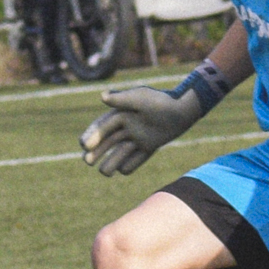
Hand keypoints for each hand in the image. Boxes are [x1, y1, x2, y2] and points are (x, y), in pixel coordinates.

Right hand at [79, 66, 228, 175]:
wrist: (184, 109)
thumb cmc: (161, 101)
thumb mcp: (140, 98)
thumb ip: (122, 99)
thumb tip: (102, 96)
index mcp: (121, 114)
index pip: (102, 127)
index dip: (92, 135)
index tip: (85, 145)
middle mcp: (126, 127)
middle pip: (107, 142)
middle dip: (96, 152)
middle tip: (87, 161)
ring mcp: (137, 138)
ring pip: (119, 153)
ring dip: (110, 163)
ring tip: (105, 172)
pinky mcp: (148, 146)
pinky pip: (135, 160)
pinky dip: (129, 165)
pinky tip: (123, 169)